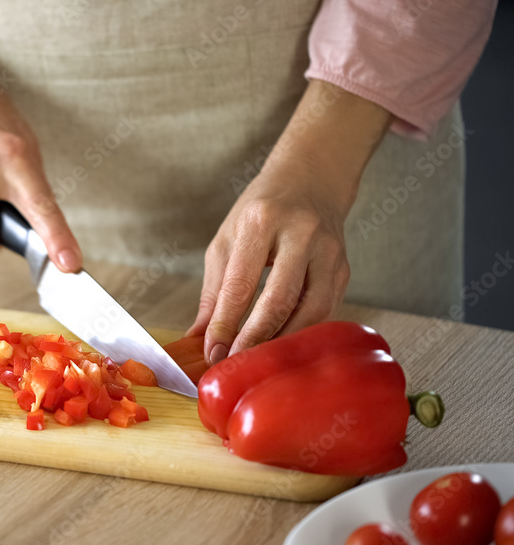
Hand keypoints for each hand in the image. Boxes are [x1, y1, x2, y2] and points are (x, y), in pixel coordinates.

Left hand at [187, 161, 351, 363]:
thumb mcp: (227, 241)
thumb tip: (199, 338)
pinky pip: (325, 311)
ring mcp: (329, 252)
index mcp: (262, 222)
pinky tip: (283, 344)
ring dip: (282, 341)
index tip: (213, 352)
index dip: (226, 324)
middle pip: (279, 300)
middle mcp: (301, 234)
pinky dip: (302, 332)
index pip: (241, 284)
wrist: (310, 181)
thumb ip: (214, 292)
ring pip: (310, 311)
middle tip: (236, 363)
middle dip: (255, 338)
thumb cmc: (260, 212)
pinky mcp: (345, 269)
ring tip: (258, 359)